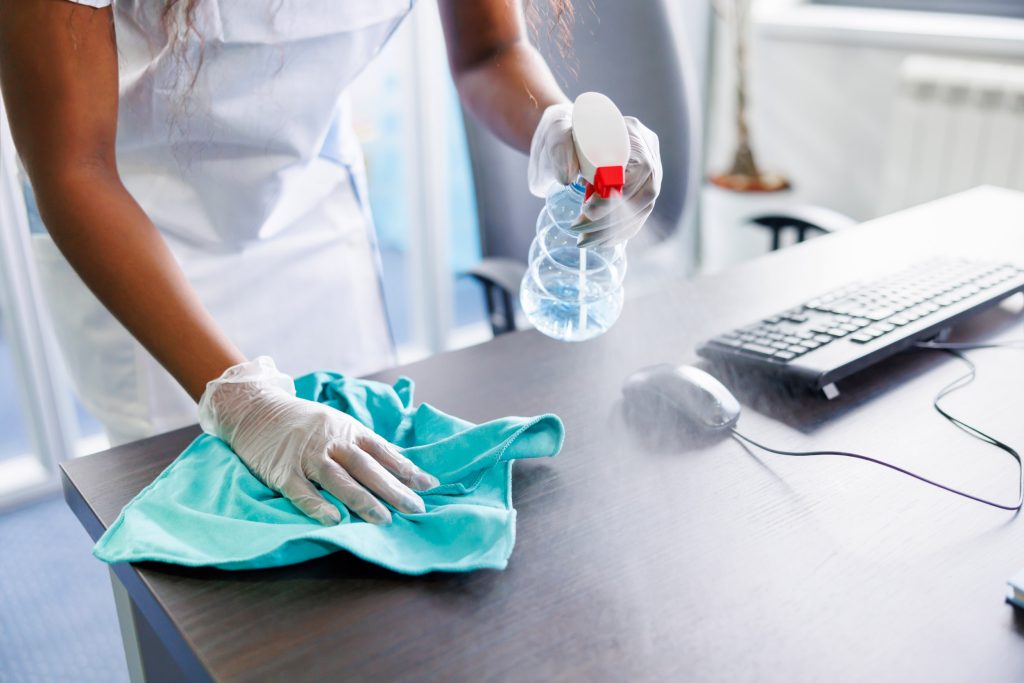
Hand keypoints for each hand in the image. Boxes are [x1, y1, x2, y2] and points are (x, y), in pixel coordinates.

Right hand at [198, 357, 438, 524]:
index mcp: (348, 430)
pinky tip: (335, 520)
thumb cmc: (303, 422)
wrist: (255, 408)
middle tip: (416, 509)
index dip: (406, 468)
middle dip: (393, 489)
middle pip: (366, 467)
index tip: (428, 486)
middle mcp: (331, 441)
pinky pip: (302, 491)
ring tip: (384, 519)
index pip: (382, 450)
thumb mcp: (337, 424)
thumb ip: (364, 444)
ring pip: (338, 479)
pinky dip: (318, 505)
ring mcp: (306, 456)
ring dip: (362, 500)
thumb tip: (401, 467)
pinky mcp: (282, 471)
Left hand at [528, 102, 662, 247]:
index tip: (587, 209)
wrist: (562, 140)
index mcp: (631, 131)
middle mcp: (647, 150)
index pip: (640, 168)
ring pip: (644, 207)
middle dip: (613, 219)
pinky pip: (639, 215)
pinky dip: (620, 232)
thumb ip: (559, 148)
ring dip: (615, 231)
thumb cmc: (560, 132)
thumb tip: (567, 178)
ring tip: (585, 241)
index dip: (618, 194)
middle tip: (581, 233)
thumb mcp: (554, 132)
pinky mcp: (641, 187)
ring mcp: (649, 170)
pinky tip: (599, 241)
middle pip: (647, 192)